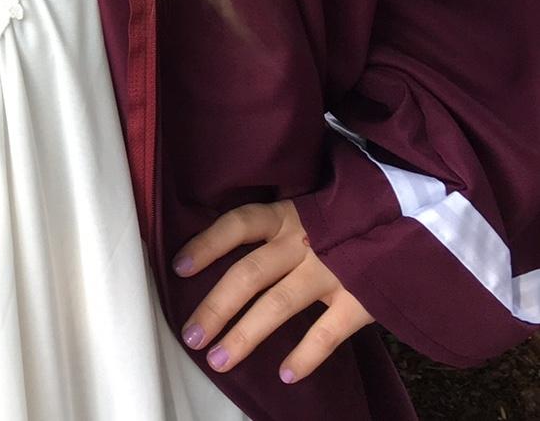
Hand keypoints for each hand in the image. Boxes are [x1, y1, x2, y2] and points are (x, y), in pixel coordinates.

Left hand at [173, 200, 372, 384]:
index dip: (207, 244)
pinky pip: (327, 332)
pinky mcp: (361, 298)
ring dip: (245, 335)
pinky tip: (285, 375)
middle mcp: (302, 241)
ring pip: (278, 305)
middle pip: (249, 274)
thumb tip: (224, 256)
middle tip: (191, 337)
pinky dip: (306, 355)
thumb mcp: (304, 214)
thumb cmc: (343, 224)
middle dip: (216, 307)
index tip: (179, 268)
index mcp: (285, 216)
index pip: (237, 225)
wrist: (411, 223)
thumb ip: (273, 231)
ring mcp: (332, 269)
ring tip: (219, 361)